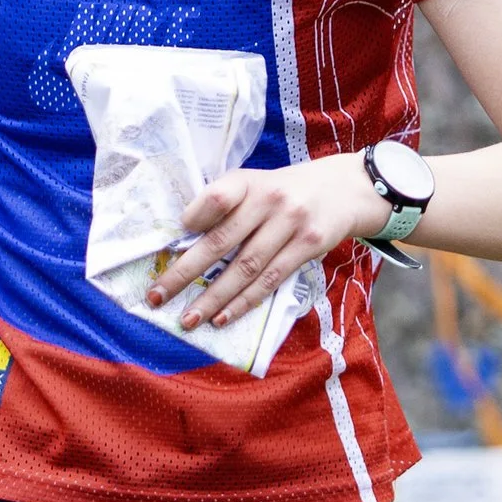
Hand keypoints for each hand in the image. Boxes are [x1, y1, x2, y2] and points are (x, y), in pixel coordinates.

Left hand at [172, 155, 379, 327]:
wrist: (344, 189)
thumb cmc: (284, 192)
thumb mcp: (255, 184)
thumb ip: (224, 205)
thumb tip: (183, 240)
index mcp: (248, 182)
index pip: (218, 197)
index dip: (194, 217)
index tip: (171, 241)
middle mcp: (269, 200)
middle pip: (221, 241)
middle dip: (185, 272)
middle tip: (157, 296)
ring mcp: (291, 224)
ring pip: (245, 268)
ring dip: (213, 298)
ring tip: (188, 319)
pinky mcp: (308, 247)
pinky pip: (270, 281)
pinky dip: (244, 302)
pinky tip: (222, 318)